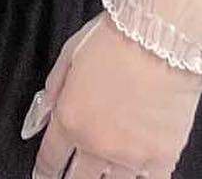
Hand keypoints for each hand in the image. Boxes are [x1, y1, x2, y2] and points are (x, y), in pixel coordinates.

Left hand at [24, 15, 201, 178]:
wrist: (162, 37)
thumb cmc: (117, 37)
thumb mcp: (69, 55)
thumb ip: (53, 91)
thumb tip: (40, 118)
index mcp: (70, 119)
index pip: (50, 159)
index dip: (44, 171)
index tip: (43, 175)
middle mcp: (97, 144)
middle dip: (72, 178)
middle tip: (73, 175)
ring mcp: (130, 155)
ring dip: (104, 178)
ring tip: (105, 171)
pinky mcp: (162, 157)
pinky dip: (140, 178)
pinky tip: (137, 172)